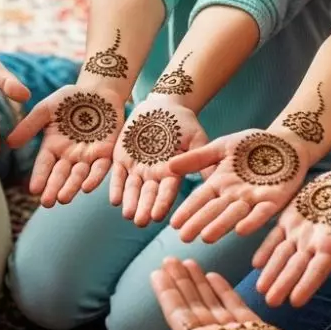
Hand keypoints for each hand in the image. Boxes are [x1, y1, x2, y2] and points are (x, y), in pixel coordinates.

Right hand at [7, 83, 125, 206]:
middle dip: (53, 189)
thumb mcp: (46, 109)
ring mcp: (87, 156)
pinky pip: (100, 168)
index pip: (44, 165)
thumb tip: (9, 144)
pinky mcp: (106, 154)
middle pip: (60, 175)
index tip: (33, 190)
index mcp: (53, 147)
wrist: (98, 91)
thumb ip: (29, 125)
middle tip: (47, 203)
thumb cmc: (69, 99)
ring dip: (71, 188)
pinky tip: (86, 187)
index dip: (39, 177)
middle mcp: (69, 156)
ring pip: (78, 176)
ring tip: (63, 199)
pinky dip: (94, 178)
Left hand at [109, 97, 206, 225]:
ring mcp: (138, 168)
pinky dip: (115, 187)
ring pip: (132, 189)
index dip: (162, 203)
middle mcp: (154, 175)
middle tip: (141, 222)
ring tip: (128, 215)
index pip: (167, 191)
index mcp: (172, 173)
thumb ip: (202, 159)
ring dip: (130, 202)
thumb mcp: (197, 139)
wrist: (163, 107)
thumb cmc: (184, 123)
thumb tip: (216, 179)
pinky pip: (117, 175)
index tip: (159, 216)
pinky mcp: (122, 159)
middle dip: (145, 208)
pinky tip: (114, 200)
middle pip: (149, 194)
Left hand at [131, 257, 329, 329]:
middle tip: (169, 257)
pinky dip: (223, 290)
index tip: (156, 271)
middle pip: (192, 304)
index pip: (177, 313)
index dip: (166, 292)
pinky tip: (214, 275)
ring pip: (211, 302)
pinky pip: (233, 304)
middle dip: (180, 282)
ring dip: (198, 283)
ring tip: (188, 261)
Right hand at [169, 130, 308, 241]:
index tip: (174, 223)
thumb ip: (198, 158)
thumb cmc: (252, 144)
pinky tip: (242, 230)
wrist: (285, 142)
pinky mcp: (274, 200)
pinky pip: (262, 212)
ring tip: (206, 237)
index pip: (200, 199)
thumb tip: (169, 165)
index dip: (188, 210)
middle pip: (214, 210)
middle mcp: (234, 195)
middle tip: (184, 238)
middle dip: (199, 223)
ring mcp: (253, 199)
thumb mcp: (221, 146)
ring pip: (235, 214)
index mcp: (220, 183)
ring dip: (221, 226)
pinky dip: (252, 221)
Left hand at [252, 169, 330, 307]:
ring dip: (272, 272)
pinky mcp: (289, 220)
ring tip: (260, 290)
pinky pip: (275, 236)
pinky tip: (255, 264)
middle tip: (269, 302)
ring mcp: (300, 232)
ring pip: (283, 255)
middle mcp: (314, 242)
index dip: (307, 284)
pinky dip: (266, 249)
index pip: (318, 268)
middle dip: (283, 283)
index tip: (295, 302)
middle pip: (297, 266)